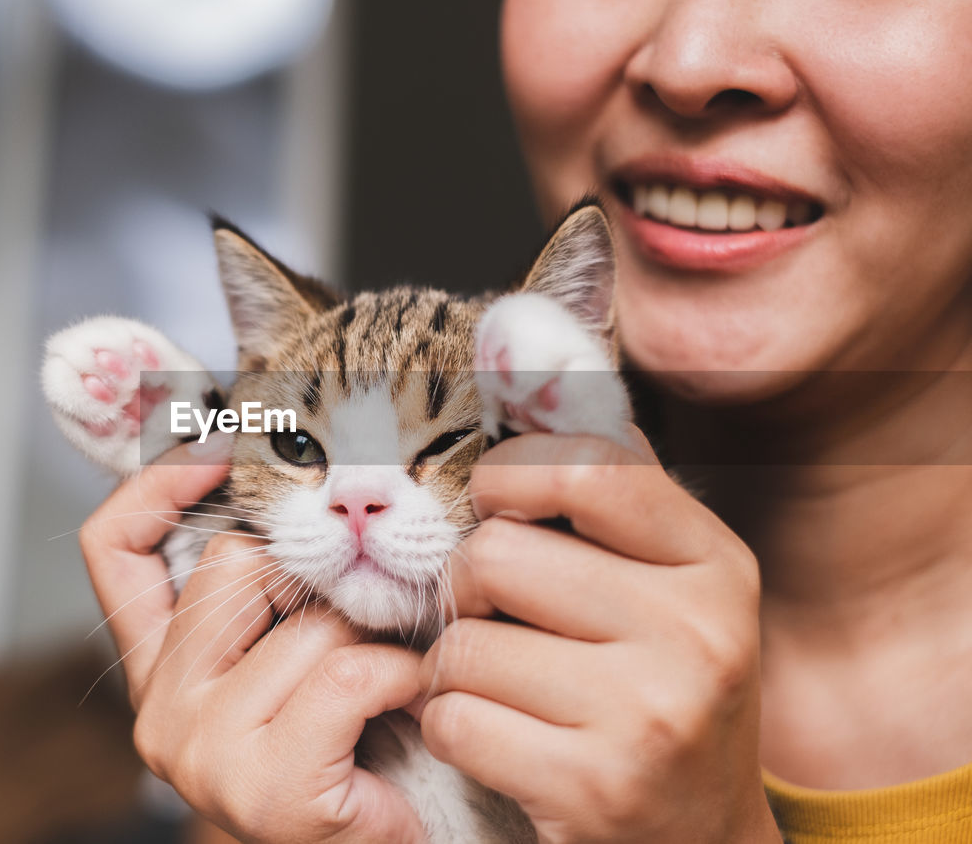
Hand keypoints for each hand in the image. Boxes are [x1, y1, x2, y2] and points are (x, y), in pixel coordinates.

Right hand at [79, 438, 426, 843]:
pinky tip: (409, 701)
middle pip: (233, 564)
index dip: (157, 483)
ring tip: (396, 672)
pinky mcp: (263, 784)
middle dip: (317, 575)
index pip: (113, 551)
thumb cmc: (349, 748)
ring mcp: (200, 748)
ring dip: (376, 634)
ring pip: (307, 620)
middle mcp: (159, 707)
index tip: (222, 448)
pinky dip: (402, 675)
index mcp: (157, 668)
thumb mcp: (292, 650)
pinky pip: (350, 670)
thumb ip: (272, 587)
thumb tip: (300, 480)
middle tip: (366, 608)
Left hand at [418, 429, 781, 843]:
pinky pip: (455, 718)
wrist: (701, 838)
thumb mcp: (670, 585)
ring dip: (454, 666)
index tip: (497, 504)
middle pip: (497, 554)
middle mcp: (696, 631)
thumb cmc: (660, 691)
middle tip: (494, 616)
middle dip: (469, 586)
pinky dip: (451, 726)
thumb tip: (538, 369)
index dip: (508, 475)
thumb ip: (613, 491)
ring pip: (465, 643)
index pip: (584, 464)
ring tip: (498, 685)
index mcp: (713, 562)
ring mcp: (649, 714)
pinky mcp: (595, 787)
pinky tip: (496, 737)